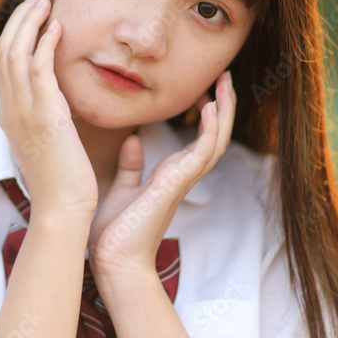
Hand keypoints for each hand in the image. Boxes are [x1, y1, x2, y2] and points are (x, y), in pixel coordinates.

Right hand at [0, 0, 98, 222]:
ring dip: (30, 24)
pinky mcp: (44, 116)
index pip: (6, 65)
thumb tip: (55, 103)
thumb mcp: (48, 143)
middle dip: (20, 20)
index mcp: (10, 115)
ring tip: (45, 2)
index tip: (31, 15)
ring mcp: (24, 112)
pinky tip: (57, 29)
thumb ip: (46, 118)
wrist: (62, 209)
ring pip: (17, 54)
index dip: (16, 35)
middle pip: (6, 51)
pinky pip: (38, 69)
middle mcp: (11, 110)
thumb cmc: (62, 183)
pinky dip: (45, 44)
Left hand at [87, 70, 235, 281]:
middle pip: (214, 134)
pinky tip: (210, 107)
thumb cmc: (114, 233)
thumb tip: (133, 140)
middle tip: (225, 76)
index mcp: (169, 175)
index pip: (198, 138)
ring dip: (223, 110)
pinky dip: (209, 129)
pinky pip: (201, 152)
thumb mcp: (121, 189)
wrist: (112, 262)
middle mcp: (181, 175)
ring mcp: (182, 180)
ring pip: (215, 140)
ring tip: (225, 82)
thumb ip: (130, 166)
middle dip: (222, 105)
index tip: (206, 88)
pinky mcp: (176, 184)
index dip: (206, 113)